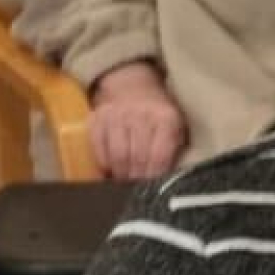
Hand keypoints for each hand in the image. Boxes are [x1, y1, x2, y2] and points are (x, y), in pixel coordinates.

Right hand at [87, 61, 187, 180]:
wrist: (133, 85)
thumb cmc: (158, 115)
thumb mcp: (177, 127)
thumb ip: (174, 150)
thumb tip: (168, 181)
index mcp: (166, 118)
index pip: (159, 155)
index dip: (155, 176)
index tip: (153, 188)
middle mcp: (140, 114)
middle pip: (137, 157)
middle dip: (138, 178)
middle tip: (138, 188)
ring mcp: (116, 115)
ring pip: (117, 155)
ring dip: (121, 174)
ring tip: (125, 180)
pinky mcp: (97, 118)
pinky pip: (98, 149)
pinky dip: (104, 164)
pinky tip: (110, 169)